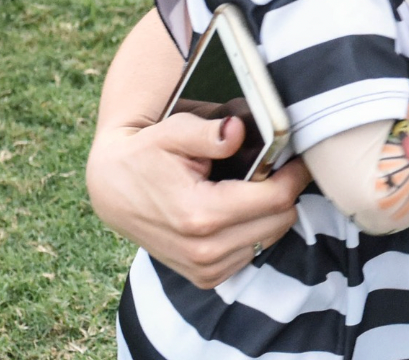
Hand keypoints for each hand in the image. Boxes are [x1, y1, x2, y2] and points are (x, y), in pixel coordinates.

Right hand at [87, 112, 310, 287]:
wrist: (111, 188)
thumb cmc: (145, 154)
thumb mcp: (172, 132)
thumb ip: (209, 132)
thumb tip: (237, 130)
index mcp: (200, 215)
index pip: (276, 198)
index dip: (294, 174)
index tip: (297, 157)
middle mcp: (204, 250)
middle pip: (281, 219)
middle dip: (283, 191)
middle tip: (272, 168)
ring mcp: (205, 268)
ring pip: (271, 236)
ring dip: (270, 212)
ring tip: (251, 187)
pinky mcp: (206, 277)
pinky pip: (253, 252)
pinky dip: (255, 229)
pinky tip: (237, 209)